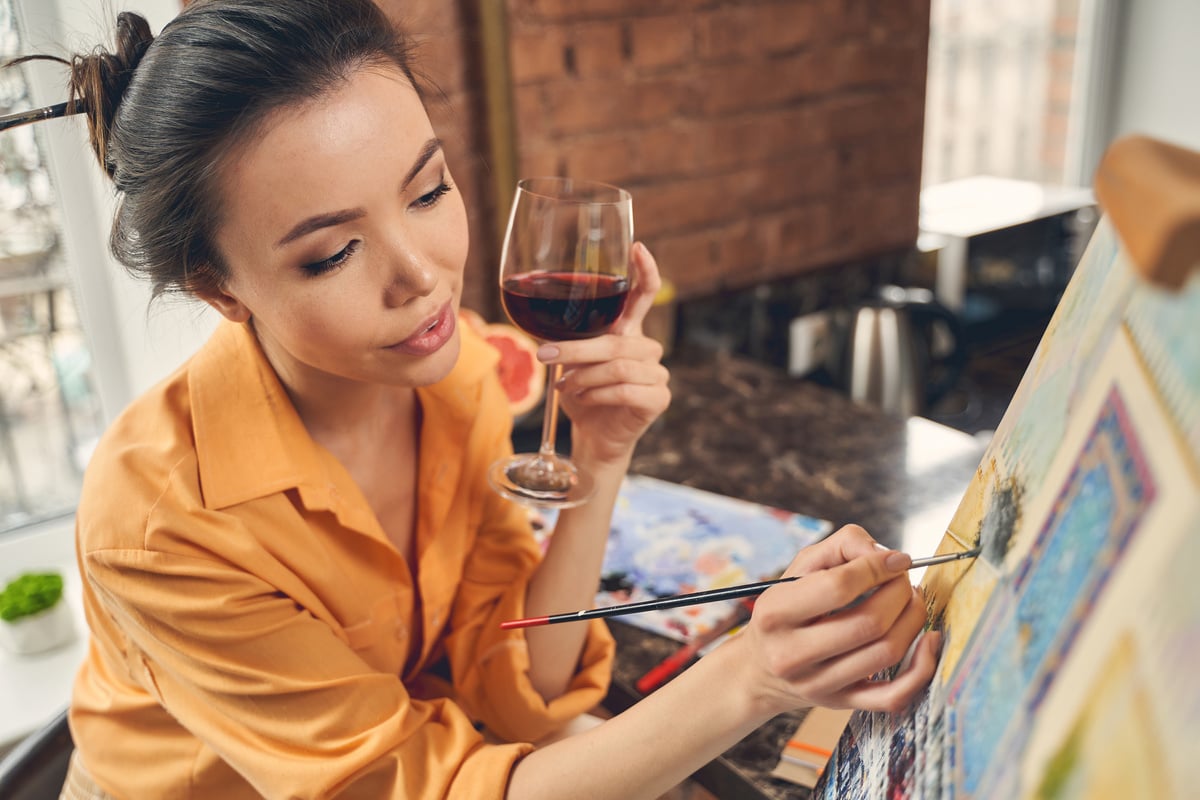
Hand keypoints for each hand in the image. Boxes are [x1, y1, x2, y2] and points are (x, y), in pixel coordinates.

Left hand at [538, 242, 670, 466]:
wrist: (594, 436)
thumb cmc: (583, 395)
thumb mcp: (571, 364)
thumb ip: (567, 342)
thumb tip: (538, 327)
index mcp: (629, 333)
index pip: (645, 295)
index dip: (645, 271)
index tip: (637, 247)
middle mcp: (648, 349)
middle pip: (616, 341)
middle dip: (577, 350)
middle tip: (546, 357)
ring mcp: (658, 374)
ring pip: (618, 366)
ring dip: (584, 376)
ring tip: (565, 386)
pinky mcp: (658, 399)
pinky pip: (626, 390)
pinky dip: (598, 394)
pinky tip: (583, 398)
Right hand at [734, 525, 940, 715]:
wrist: (759, 670)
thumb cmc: (785, 610)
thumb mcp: (798, 569)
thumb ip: (842, 546)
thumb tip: (888, 556)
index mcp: (776, 613)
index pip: (838, 587)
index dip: (877, 567)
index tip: (896, 559)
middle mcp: (792, 653)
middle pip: (869, 622)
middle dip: (899, 593)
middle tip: (903, 580)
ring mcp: (818, 684)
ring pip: (886, 652)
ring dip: (913, 619)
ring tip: (911, 600)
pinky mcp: (841, 703)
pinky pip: (894, 695)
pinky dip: (921, 668)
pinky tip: (929, 641)